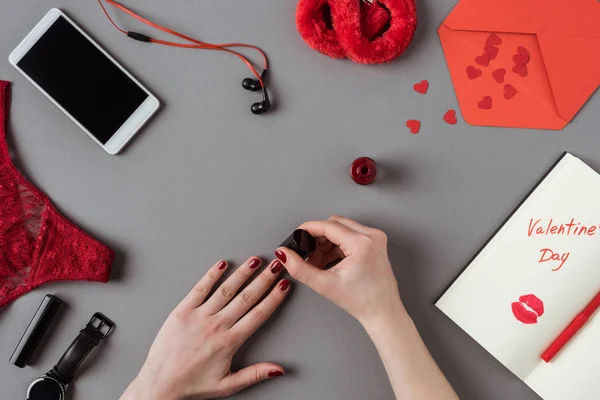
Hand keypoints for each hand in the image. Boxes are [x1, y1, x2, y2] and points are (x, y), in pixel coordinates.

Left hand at [121, 257, 289, 399]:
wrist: (160, 384)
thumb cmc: (192, 384)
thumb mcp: (228, 385)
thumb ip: (255, 374)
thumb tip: (278, 369)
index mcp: (229, 342)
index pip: (258, 314)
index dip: (274, 298)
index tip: (284, 286)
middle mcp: (216, 326)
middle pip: (246, 297)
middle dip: (264, 280)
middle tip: (276, 266)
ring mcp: (199, 316)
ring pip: (226, 290)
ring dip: (242, 273)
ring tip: (255, 261)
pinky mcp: (182, 311)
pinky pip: (199, 289)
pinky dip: (211, 275)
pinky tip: (222, 265)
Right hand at [275, 216, 403, 327]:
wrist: (383, 313)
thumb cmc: (362, 302)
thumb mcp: (325, 285)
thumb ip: (299, 268)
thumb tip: (284, 254)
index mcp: (362, 243)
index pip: (327, 226)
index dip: (308, 229)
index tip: (295, 236)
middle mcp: (371, 236)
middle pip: (334, 224)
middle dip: (317, 237)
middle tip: (307, 255)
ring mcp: (375, 238)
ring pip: (342, 228)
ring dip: (326, 242)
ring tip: (318, 262)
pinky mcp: (375, 243)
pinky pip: (350, 235)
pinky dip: (336, 245)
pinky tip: (329, 261)